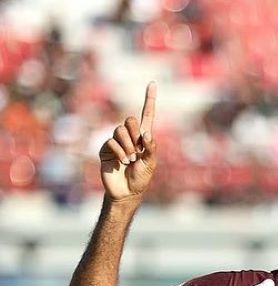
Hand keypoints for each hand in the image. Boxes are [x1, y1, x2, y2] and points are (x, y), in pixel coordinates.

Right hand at [99, 82, 157, 202]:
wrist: (126, 192)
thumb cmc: (141, 178)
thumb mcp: (151, 164)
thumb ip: (151, 148)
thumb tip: (147, 133)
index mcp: (144, 138)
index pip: (147, 115)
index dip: (149, 99)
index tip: (153, 83)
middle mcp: (130, 136)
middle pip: (131, 121)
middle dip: (135, 135)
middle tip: (137, 152)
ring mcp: (117, 141)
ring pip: (120, 130)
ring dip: (128, 147)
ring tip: (130, 160)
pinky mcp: (106, 148)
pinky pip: (111, 141)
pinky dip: (119, 151)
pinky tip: (122, 162)